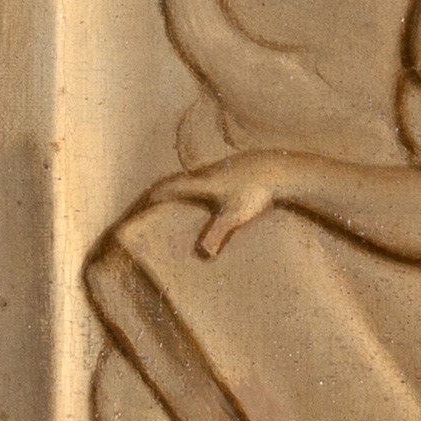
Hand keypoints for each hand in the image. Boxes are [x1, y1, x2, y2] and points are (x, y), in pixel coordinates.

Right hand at [149, 155, 293, 256]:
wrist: (281, 169)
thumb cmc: (257, 191)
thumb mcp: (235, 215)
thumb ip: (217, 233)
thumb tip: (203, 253)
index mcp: (200, 183)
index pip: (167, 187)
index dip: (152, 197)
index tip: (139, 206)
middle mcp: (205, 173)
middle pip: (176, 181)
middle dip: (162, 193)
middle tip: (150, 204)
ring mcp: (220, 168)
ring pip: (192, 177)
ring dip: (180, 188)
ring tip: (173, 202)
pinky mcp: (233, 166)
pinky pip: (208, 176)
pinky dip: (199, 186)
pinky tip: (206, 195)